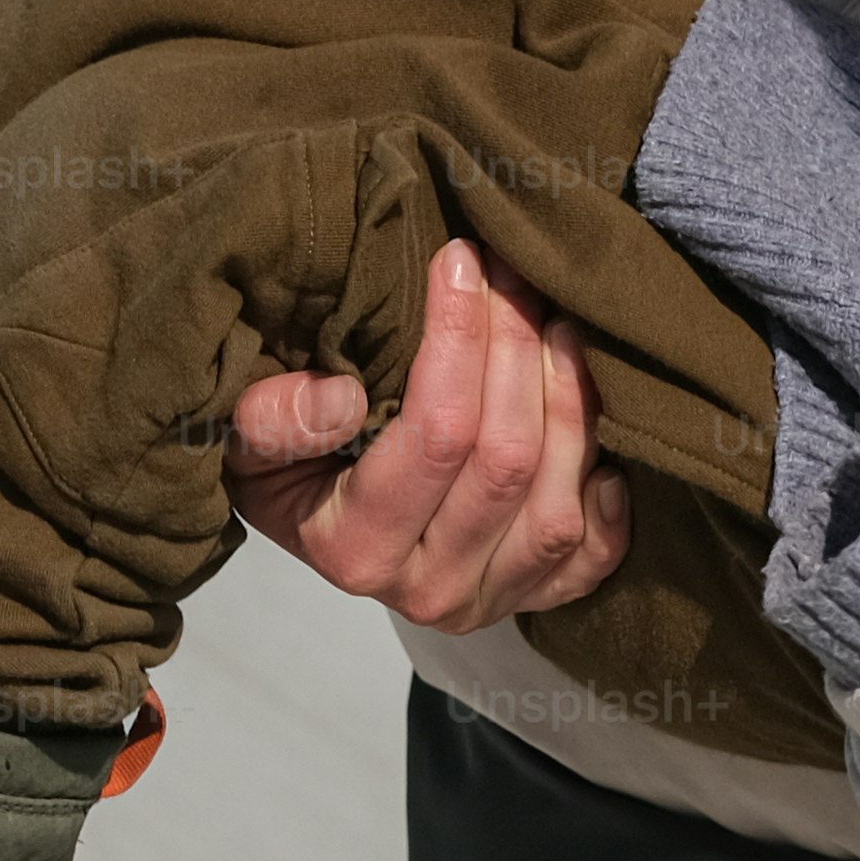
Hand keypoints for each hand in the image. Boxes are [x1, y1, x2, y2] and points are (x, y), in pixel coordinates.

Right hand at [226, 240, 631, 633]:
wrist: (326, 531)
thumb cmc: (294, 468)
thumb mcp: (251, 444)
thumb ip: (273, 419)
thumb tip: (343, 398)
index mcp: (355, 550)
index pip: (436, 434)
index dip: (458, 339)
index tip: (460, 259)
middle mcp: (428, 590)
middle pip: (507, 458)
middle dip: (519, 349)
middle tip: (515, 277)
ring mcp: (489, 600)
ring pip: (558, 501)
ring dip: (570, 402)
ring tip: (559, 325)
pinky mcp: (535, 600)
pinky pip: (595, 555)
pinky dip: (608, 497)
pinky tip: (597, 435)